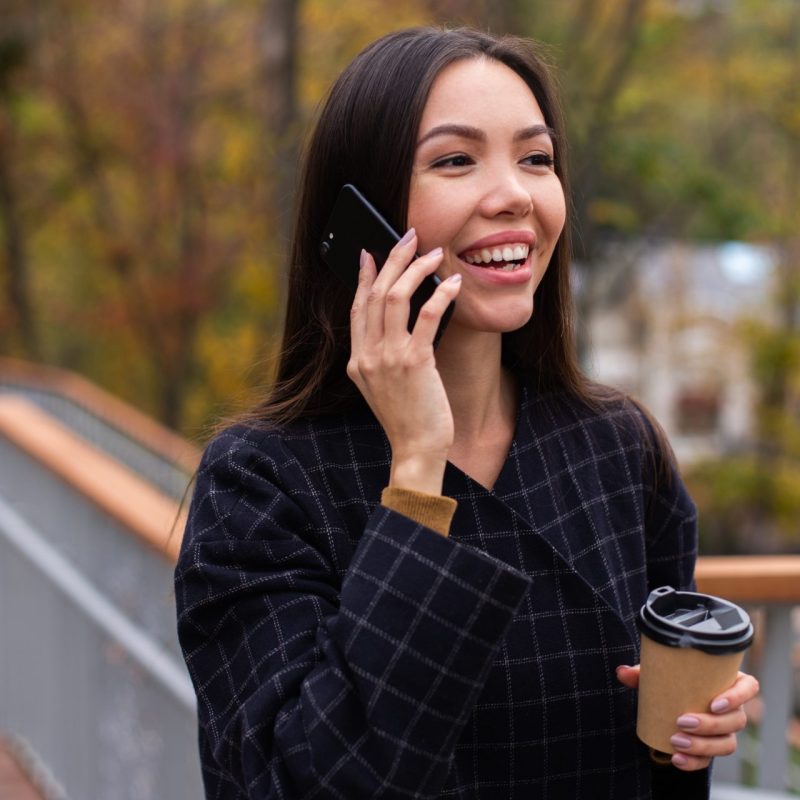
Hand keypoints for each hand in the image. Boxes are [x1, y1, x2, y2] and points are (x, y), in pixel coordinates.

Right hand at [347, 229, 461, 493]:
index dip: (363, 277)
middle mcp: (367, 355)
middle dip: (393, 259)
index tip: (370, 253)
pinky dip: (440, 294)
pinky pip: (427, 316)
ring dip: (416, 269)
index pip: (356, 308)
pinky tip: (453, 283)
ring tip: (435, 253)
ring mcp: (389, 358)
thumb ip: (380, 356)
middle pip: (375, 293)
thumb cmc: (407, 418)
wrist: (416, 449)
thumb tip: (394, 321)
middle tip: (410, 237)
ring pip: (396, 297)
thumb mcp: (382, 386)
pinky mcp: (415, 362)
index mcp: (357, 361)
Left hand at [616, 665, 759, 770]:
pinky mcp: (713, 748)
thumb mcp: (658, 673)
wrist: (667, 700)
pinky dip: (694, 762)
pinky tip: (676, 759)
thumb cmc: (670, 680)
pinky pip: (711, 760)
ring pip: (727, 744)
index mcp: (728, 681)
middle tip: (682, 721)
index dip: (737, 697)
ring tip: (676, 741)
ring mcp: (726, 731)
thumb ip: (641, 672)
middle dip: (710, 725)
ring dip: (703, 746)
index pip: (748, 687)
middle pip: (736, 721)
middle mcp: (733, 708)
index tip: (713, 703)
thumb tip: (621, 673)